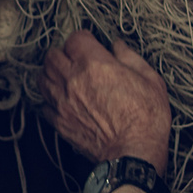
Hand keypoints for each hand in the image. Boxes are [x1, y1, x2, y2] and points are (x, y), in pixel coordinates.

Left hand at [40, 29, 171, 171]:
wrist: (134, 154)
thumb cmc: (146, 118)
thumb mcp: (150, 80)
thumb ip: (131, 58)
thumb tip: (118, 45)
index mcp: (94, 64)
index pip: (75, 38)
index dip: (85, 39)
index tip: (91, 45)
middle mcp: (73, 80)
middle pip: (52, 55)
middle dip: (63, 54)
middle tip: (76, 60)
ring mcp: (63, 102)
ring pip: (42, 78)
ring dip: (53, 74)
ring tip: (65, 78)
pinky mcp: (59, 122)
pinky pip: (43, 105)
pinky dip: (50, 100)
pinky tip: (64, 101)